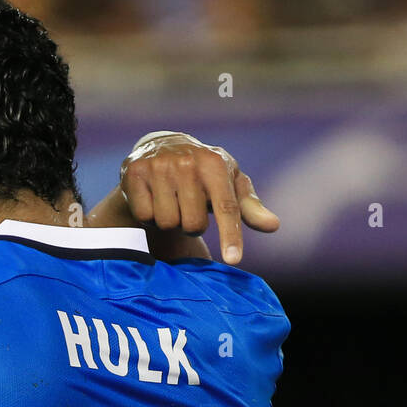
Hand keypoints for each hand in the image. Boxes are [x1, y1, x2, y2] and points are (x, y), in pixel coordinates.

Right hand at [119, 132, 279, 263]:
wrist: (162, 145)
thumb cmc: (204, 173)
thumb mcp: (230, 183)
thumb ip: (249, 207)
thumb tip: (273, 226)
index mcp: (215, 164)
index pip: (226, 207)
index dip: (230, 235)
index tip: (233, 260)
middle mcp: (187, 162)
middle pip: (193, 224)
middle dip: (192, 225)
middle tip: (189, 208)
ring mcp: (159, 166)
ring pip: (168, 222)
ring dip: (170, 221)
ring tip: (171, 201)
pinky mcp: (134, 172)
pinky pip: (145, 216)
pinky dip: (149, 216)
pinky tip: (153, 198)